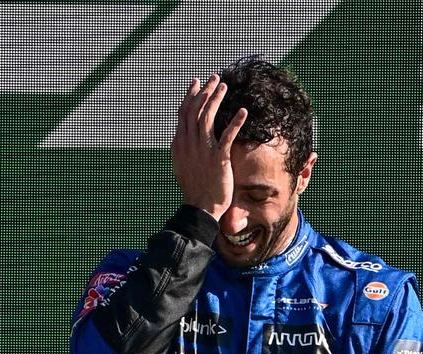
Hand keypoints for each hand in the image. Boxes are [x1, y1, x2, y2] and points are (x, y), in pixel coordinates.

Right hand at [171, 74, 247, 219]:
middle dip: (205, 91)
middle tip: (215, 77)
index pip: (183, 113)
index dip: (190, 96)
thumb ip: (181, 148)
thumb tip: (179, 137)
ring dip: (217, 99)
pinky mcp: (218, 158)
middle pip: (195, 110)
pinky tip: (243, 111)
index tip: (197, 83)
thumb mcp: (181, 164)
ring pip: (208, 117)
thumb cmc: (194, 188)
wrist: (200, 207)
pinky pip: (227, 135)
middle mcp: (189, 143)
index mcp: (179, 143)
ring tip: (225, 86)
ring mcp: (203, 150)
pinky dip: (235, 122)